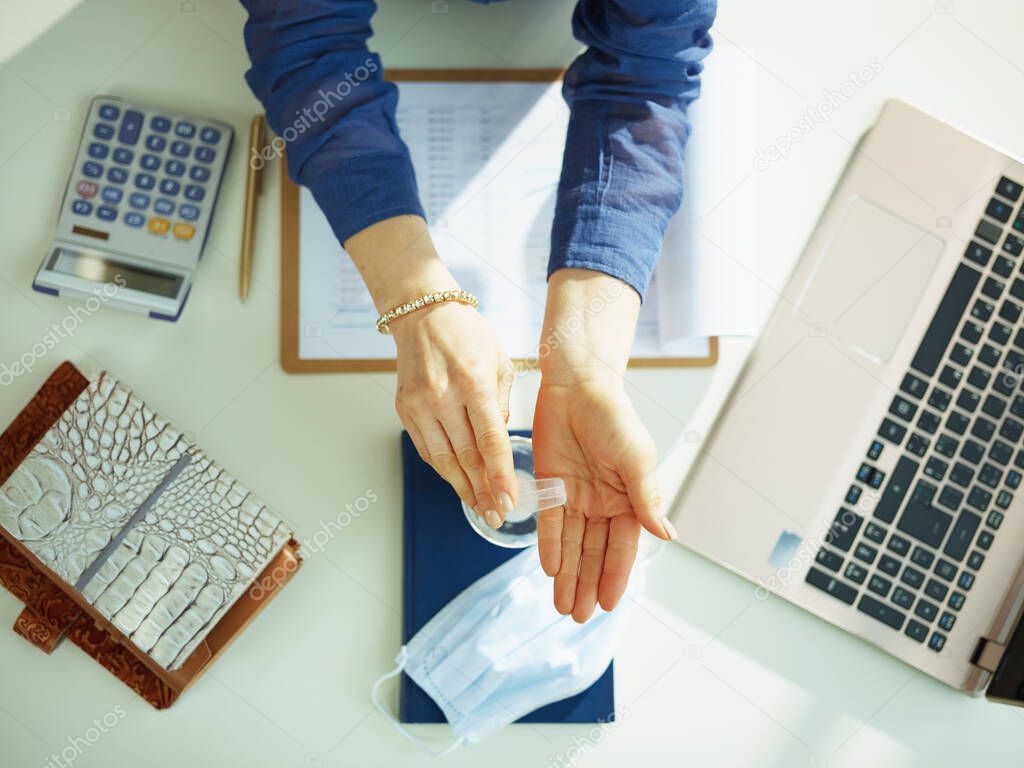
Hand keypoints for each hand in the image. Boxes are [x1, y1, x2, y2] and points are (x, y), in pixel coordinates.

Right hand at [344, 215, 516, 526]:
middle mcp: (443, 395)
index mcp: (474, 382)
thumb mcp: (499, 362)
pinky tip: (457, 482)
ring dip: (462, 487)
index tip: (509, 500)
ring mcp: (420, 404)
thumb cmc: (468, 334)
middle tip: (496, 515)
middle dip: (483, 491)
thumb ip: (502, 404)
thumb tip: (500, 446)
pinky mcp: (405, 408)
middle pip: (466, 456)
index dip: (500, 475)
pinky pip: (426, 449)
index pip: (490, 441)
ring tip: (479, 507)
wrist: (423, 314)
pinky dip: (443, 469)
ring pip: (443, 459)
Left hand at [534, 269, 675, 621]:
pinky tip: (548, 570)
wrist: (577, 384)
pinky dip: (549, 546)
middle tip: (579, 618)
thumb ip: (647, 500)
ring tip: (563, 606)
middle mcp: (603, 502)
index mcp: (629, 498)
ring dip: (568, 574)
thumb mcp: (637, 459)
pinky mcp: (550, 483)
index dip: (616, 576)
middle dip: (588, 585)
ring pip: (572, 544)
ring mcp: (576, 494)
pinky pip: (550, 522)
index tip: (609, 605)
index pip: (623, 547)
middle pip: (595, 552)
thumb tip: (668, 536)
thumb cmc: (613, 416)